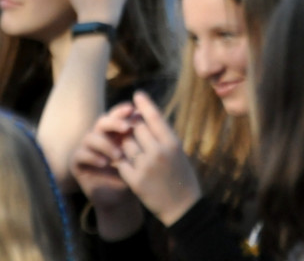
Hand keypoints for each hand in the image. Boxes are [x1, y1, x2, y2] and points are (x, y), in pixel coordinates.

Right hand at [71, 103, 144, 237]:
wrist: (122, 201)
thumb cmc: (134, 177)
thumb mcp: (139, 157)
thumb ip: (140, 139)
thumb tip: (146, 115)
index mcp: (113, 132)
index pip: (115, 115)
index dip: (122, 111)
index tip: (133, 110)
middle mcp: (98, 137)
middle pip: (102, 121)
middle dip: (114, 122)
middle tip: (127, 128)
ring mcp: (86, 148)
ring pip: (90, 137)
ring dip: (105, 144)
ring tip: (119, 155)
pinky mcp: (77, 163)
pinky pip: (80, 154)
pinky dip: (92, 156)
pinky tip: (104, 163)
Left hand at [113, 91, 201, 226]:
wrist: (182, 208)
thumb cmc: (181, 177)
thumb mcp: (178, 152)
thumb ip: (162, 136)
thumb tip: (143, 117)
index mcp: (173, 143)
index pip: (155, 117)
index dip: (145, 104)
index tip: (137, 94)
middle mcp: (159, 152)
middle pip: (136, 128)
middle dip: (131, 128)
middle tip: (131, 132)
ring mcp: (146, 166)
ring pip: (125, 144)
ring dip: (125, 146)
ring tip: (132, 152)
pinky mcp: (135, 180)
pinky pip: (121, 162)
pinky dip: (121, 162)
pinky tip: (126, 165)